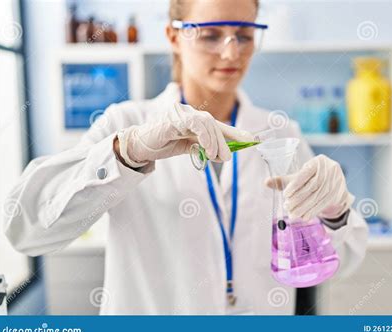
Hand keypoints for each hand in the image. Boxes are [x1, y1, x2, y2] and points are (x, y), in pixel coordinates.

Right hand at [118, 103, 253, 166]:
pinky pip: (195, 123)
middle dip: (225, 141)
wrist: (140, 146)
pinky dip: (205, 136)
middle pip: (214, 124)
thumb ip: (204, 146)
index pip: (217, 124)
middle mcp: (189, 112)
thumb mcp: (188, 146)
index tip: (251, 140)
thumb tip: (224, 154)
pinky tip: (206, 149)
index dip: (235, 132)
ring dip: (215, 142)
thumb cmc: (163, 145)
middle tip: (227, 158)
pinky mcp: (173, 117)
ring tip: (216, 157)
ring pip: (207, 123)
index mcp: (194, 119)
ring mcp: (181, 112)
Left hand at [266, 154, 353, 220]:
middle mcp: (329, 170)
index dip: (295, 184)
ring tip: (292, 214)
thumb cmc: (312, 178)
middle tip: (286, 206)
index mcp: (319, 161)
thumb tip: (266, 182)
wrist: (335, 184)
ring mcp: (335, 182)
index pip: (306, 173)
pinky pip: (323, 204)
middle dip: (298, 198)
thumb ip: (284, 180)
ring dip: (303, 207)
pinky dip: (312, 211)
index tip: (285, 194)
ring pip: (317, 197)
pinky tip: (303, 216)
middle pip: (311, 187)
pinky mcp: (338, 194)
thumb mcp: (300, 176)